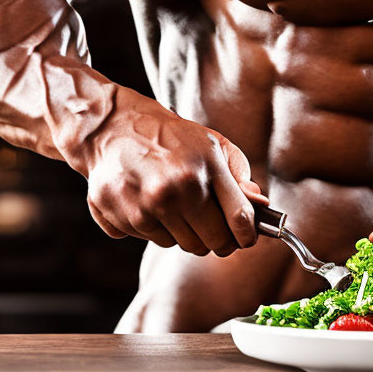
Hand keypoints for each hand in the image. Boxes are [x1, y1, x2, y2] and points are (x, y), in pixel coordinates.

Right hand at [82, 97, 267, 256]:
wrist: (113, 126)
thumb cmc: (169, 136)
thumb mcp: (213, 144)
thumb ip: (239, 175)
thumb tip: (259, 204)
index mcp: (203, 169)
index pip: (239, 219)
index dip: (248, 234)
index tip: (247, 236)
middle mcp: (174, 190)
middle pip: (213, 242)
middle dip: (217, 236)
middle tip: (212, 222)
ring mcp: (145, 207)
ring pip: (183, 245)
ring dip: (186, 231)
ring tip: (176, 202)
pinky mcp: (121, 218)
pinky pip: (154, 241)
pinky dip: (159, 229)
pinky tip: (152, 203)